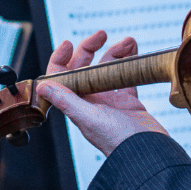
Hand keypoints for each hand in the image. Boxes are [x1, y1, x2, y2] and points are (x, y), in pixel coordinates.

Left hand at [36, 31, 166, 156]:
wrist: (148, 154)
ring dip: (114, 53)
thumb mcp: (89, 119)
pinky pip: (125, 77)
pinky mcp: (127, 102)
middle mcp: (90, 102)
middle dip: (90, 49)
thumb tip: (42, 86)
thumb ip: (67, 101)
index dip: (61, 59)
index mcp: (76, 106)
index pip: (61, 77)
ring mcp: (109, 101)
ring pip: (106, 69)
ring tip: (127, 42)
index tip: (68, 43)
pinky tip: (133, 52)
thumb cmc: (119, 143)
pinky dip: (129, 62)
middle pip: (84, 68)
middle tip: (101, 35)